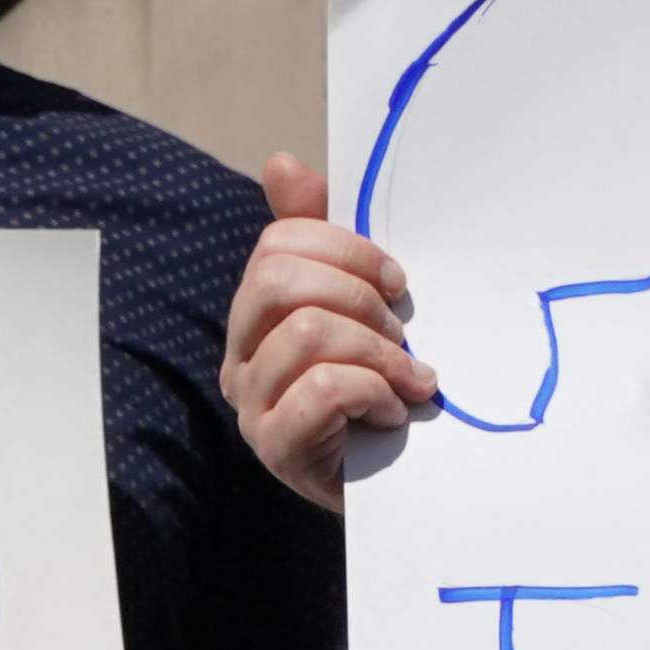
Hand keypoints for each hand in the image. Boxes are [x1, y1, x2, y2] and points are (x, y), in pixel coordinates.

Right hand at [219, 154, 431, 514]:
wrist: (399, 487)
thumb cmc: (377, 392)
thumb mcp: (359, 307)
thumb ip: (323, 239)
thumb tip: (283, 163)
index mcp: (256, 317)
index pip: (277, 246)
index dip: (346, 249)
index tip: (397, 282)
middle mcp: (240, 359)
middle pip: (277, 281)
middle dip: (356, 295)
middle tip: (400, 330)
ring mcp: (252, 406)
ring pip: (305, 334)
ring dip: (377, 352)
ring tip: (409, 380)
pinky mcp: (276, 447)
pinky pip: (321, 390)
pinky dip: (372, 393)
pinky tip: (392, 411)